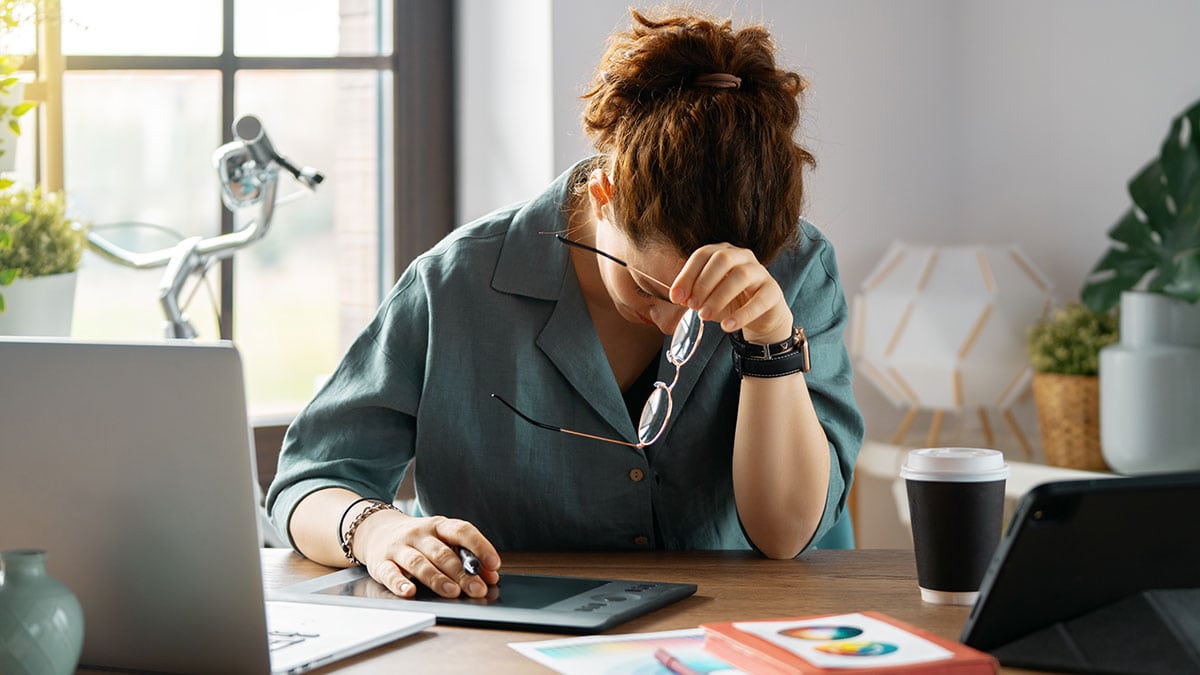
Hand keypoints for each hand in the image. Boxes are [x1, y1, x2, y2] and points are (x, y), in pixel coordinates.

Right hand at [352, 511, 501, 598]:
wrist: (376, 531)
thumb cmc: (418, 540)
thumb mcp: (442, 540)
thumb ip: (466, 556)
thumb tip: (491, 576)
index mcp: (438, 526)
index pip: (462, 531)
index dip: (480, 546)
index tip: (494, 563)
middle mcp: (419, 534)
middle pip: (442, 553)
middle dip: (462, 572)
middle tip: (477, 589)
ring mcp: (399, 547)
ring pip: (419, 562)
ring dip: (437, 578)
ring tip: (452, 592)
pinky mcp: (380, 563)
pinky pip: (390, 574)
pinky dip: (399, 584)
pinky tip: (410, 592)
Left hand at [669, 243, 793, 343]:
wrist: (761, 317)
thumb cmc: (730, 302)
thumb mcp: (708, 297)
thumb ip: (692, 295)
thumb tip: (679, 297)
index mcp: (724, 253)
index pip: (703, 254)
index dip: (687, 275)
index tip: (676, 297)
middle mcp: (743, 257)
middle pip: (722, 259)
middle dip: (703, 283)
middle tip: (692, 306)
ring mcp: (761, 272)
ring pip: (741, 276)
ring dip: (719, 297)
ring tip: (705, 316)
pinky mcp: (773, 291)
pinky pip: (759, 301)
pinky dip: (741, 315)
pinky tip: (727, 326)